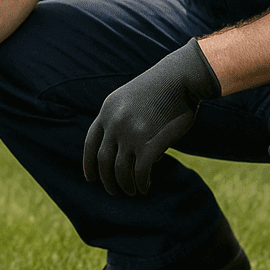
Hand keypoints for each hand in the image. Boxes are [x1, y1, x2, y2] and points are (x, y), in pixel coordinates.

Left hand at [83, 38, 220, 195]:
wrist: (181, 78)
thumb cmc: (161, 89)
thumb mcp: (129, 98)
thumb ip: (121, 120)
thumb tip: (125, 152)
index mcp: (107, 111)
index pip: (90, 144)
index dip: (88, 164)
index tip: (91, 178)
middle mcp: (114, 124)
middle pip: (103, 161)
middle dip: (106, 181)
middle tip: (113, 191)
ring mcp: (131, 134)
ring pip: (120, 171)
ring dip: (124, 186)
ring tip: (131, 192)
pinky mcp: (149, 144)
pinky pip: (140, 173)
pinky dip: (141, 184)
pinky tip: (145, 188)